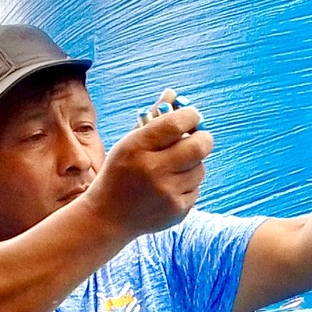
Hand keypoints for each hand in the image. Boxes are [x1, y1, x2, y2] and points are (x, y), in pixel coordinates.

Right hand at [83, 106, 214, 237]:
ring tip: (175, 167)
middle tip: (199, 138)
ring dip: (193, 164)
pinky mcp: (177, 211)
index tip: (192, 116)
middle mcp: (153, 170)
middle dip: (203, 138)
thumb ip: (153, 118)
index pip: (177, 123)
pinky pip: (197, 188)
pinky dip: (188, 185)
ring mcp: (167, 193)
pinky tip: (169, 188)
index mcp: (137, 147)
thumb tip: (173, 94)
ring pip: (200, 168)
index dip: (191, 115)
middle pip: (199, 146)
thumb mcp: (129, 143)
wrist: (108, 217)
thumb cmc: (120, 172)